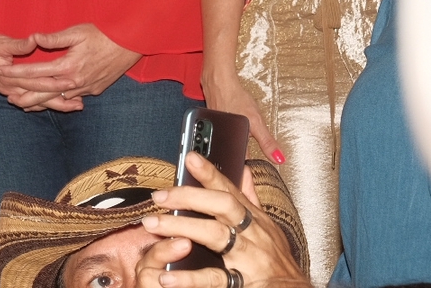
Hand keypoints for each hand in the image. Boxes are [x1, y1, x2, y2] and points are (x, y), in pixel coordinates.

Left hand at [0, 23, 139, 109]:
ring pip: (57, 99)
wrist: (131, 44)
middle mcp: (75, 81)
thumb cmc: (102, 34)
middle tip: (7, 97)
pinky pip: (71, 99)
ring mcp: (85, 88)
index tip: (1, 71)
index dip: (16, 72)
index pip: (35, 72)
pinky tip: (50, 103)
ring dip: (39, 103)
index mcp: (68, 66)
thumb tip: (33, 38)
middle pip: (43, 93)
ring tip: (23, 105)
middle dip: (24, 96)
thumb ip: (54, 39)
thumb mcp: (77, 32)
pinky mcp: (93, 90)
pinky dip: (58, 102)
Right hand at [0, 33, 81, 111]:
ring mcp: (10, 92)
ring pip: (37, 103)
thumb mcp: (0, 41)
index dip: (56, 83)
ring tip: (75, 106)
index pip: (37, 82)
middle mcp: (11, 88)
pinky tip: (57, 105)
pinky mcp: (10, 92)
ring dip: (56, 105)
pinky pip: (30, 102)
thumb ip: (18, 44)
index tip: (72, 82)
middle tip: (80, 103)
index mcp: (10, 76)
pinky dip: (44, 105)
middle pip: (40, 98)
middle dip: (61, 101)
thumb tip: (35, 40)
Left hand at [135, 152, 308, 287]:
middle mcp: (255, 235)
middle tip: (159, 196)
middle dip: (190, 196)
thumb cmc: (278, 263)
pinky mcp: (246, 282)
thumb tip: (244, 168)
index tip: (190, 156)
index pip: (231, 190)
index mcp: (256, 220)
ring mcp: (250, 258)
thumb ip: (251, 198)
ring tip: (152, 224)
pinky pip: (215, 279)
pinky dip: (189, 278)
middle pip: (224, 206)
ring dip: (182, 227)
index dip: (211, 172)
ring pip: (216, 236)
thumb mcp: (268, 228)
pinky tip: (166, 275)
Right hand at [203, 70, 282, 164]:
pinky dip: (226, 132)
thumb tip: (279, 158)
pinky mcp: (214, 121)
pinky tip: (231, 127)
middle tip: (245, 159)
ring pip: (225, 143)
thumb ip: (267, 142)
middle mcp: (221, 138)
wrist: (219, 81)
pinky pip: (220, 132)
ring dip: (232, 144)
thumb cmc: (235, 98)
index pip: (240, 160)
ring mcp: (216, 129)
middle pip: (231, 152)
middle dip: (238, 155)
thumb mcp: (256, 122)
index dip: (247, 167)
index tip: (252, 173)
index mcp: (233, 142)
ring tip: (240, 144)